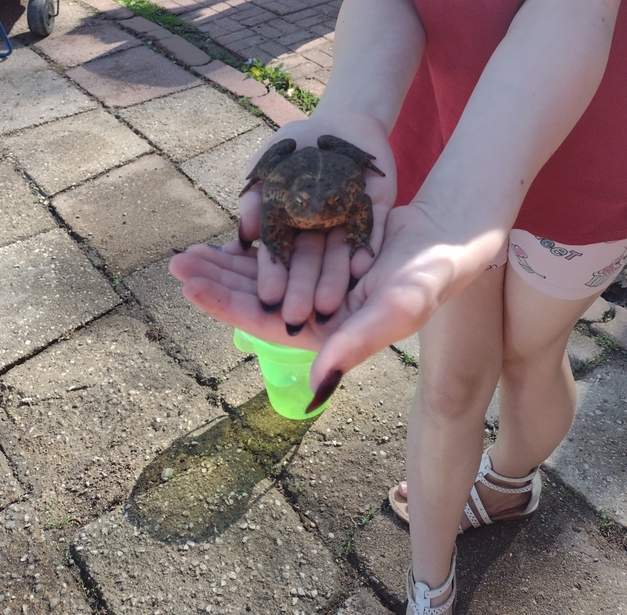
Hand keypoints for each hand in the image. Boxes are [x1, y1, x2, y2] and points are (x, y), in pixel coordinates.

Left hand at [170, 202, 498, 409]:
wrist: (450, 238)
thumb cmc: (430, 276)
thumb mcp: (397, 307)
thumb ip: (356, 345)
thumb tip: (314, 390)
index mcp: (328, 336)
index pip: (264, 323)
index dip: (226, 305)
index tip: (189, 285)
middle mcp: (317, 316)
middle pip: (255, 299)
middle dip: (215, 281)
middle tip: (176, 260)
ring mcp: (317, 288)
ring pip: (262, 277)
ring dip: (228, 264)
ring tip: (190, 249)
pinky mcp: (321, 261)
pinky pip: (278, 254)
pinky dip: (254, 245)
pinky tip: (230, 235)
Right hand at [237, 113, 396, 329]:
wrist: (340, 121)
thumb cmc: (296, 145)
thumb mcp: (268, 165)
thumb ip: (255, 197)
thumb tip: (245, 237)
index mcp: (287, 226)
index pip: (276, 256)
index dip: (271, 276)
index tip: (266, 297)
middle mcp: (315, 234)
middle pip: (307, 266)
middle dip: (300, 290)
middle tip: (295, 315)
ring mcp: (345, 226)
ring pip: (339, 259)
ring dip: (333, 281)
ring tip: (329, 304)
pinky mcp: (374, 215)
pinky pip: (371, 235)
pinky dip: (365, 250)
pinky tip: (361, 268)